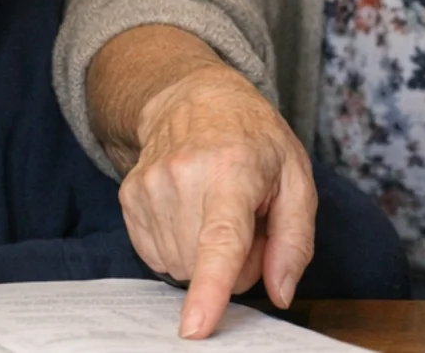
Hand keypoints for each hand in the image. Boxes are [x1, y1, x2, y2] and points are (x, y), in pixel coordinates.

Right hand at [120, 64, 316, 339]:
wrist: (194, 97)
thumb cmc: (253, 138)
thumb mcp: (296, 177)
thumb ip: (294, 241)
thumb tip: (280, 293)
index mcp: (233, 171)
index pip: (220, 241)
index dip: (210, 288)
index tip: (195, 327)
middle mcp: (183, 178)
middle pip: (205, 266)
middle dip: (233, 260)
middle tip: (245, 217)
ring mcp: (149, 187)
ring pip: (180, 267)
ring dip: (203, 253)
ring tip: (216, 207)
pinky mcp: (128, 198)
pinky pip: (158, 257)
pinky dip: (180, 246)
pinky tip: (190, 211)